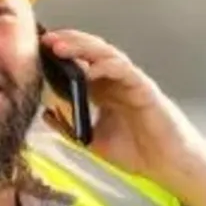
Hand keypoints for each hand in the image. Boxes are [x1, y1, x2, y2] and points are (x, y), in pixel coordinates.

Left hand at [37, 28, 201, 184]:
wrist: (168, 165)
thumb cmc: (138, 152)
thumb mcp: (92, 141)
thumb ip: (70, 127)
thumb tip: (45, 114)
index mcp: (104, 91)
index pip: (79, 64)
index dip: (59, 56)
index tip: (36, 51)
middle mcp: (116, 82)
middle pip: (90, 53)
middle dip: (67, 43)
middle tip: (44, 40)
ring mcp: (131, 83)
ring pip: (106, 54)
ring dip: (83, 48)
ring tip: (60, 47)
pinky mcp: (145, 89)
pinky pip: (125, 71)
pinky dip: (108, 66)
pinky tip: (91, 68)